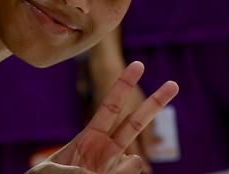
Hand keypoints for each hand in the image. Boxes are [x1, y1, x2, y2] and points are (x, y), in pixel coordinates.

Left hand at [28, 61, 178, 173]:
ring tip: (94, 173)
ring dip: (121, 170)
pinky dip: (120, 173)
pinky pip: (130, 171)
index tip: (138, 65)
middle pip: (136, 122)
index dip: (124, 86)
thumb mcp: (55, 170)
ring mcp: (114, 165)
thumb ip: (81, 169)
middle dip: (154, 103)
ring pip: (135, 161)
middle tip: (174, 84)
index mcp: (88, 137)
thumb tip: (131, 165)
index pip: (111, 106)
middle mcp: (106, 149)